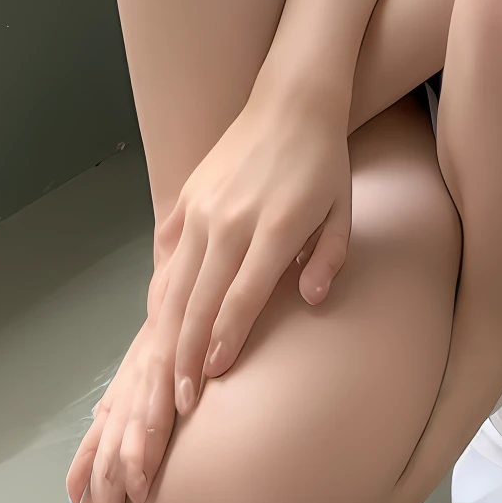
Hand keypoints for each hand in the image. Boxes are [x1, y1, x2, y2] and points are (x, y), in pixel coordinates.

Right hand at [77, 87, 351, 502]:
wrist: (292, 99)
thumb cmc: (324, 162)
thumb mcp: (342, 210)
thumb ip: (329, 258)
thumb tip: (310, 300)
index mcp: (274, 227)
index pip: (241, 298)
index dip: (224, 343)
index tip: (211, 381)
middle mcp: (229, 220)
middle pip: (199, 302)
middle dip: (186, 357)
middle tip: (179, 403)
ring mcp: (202, 208)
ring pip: (175, 284)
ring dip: (168, 334)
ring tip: (163, 377)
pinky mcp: (187, 198)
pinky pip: (168, 255)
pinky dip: (162, 291)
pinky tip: (159, 323)